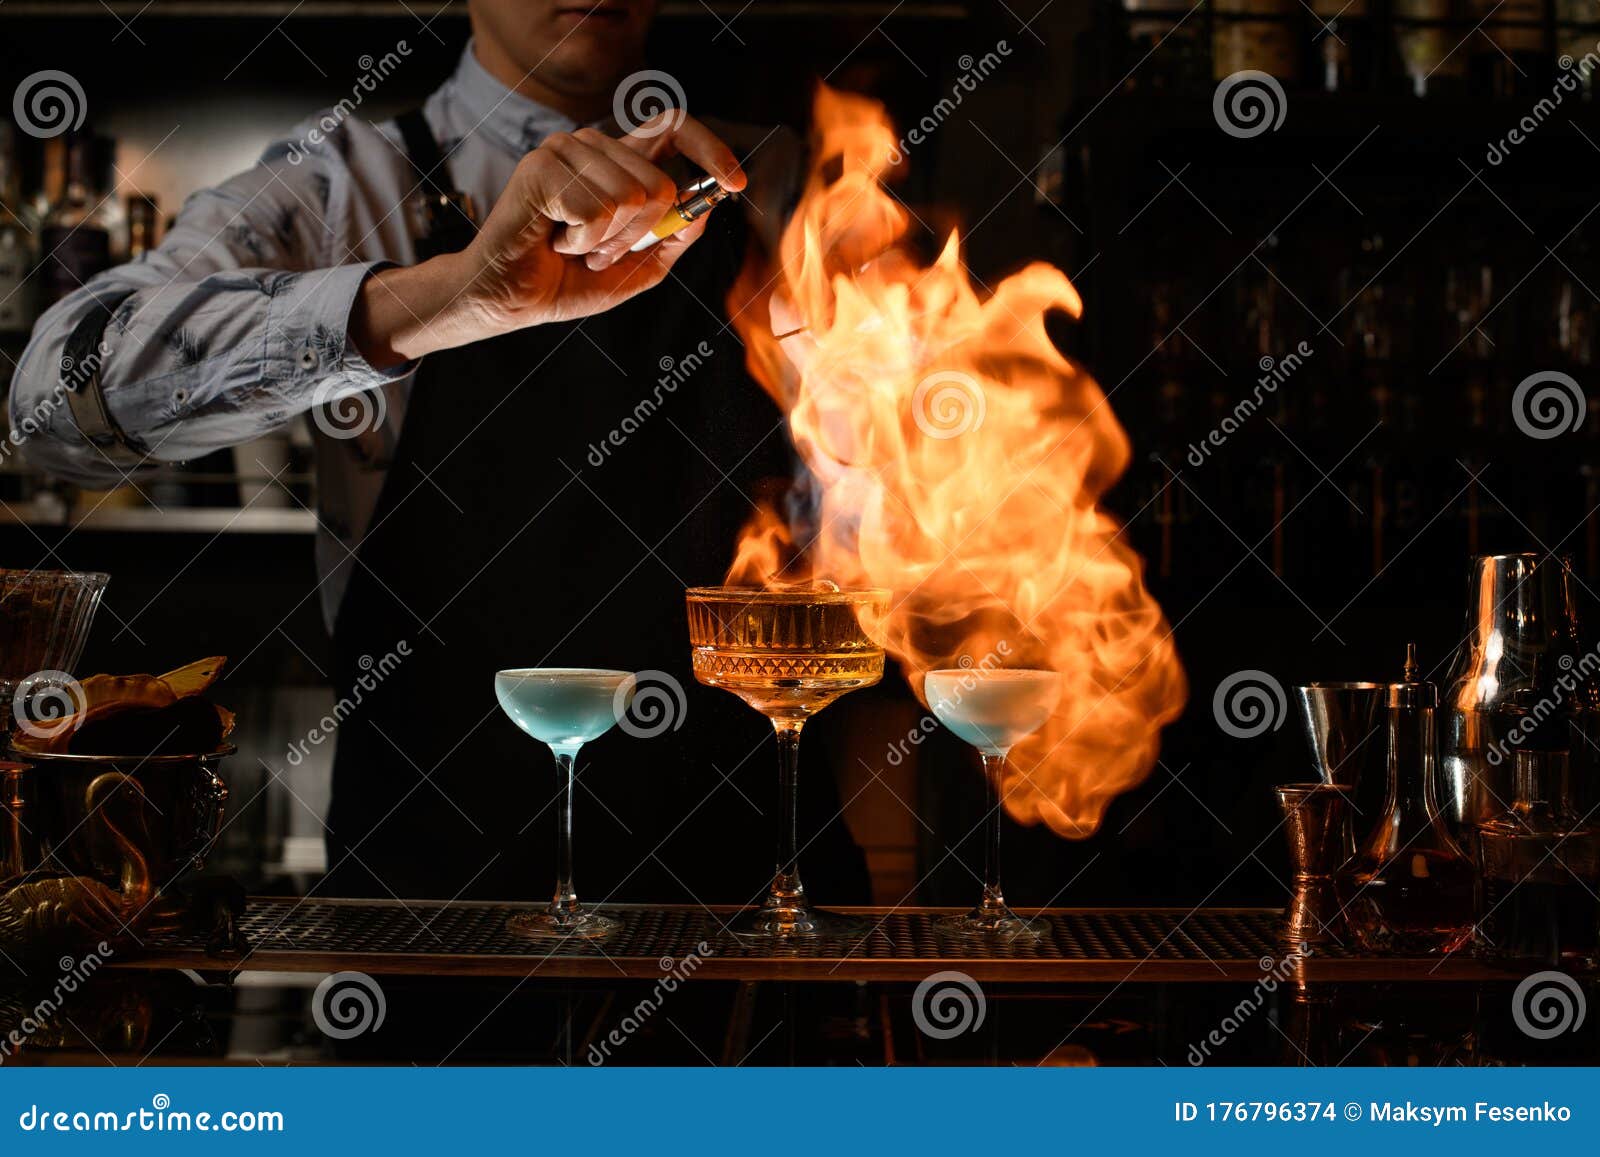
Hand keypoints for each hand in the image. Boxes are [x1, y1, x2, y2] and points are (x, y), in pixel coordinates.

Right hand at [351, 111, 745, 367]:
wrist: (511, 301)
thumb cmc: (567, 281)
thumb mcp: (640, 268)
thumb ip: (674, 237)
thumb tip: (706, 204)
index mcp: (617, 162)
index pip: (673, 126)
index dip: (710, 149)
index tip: (736, 183)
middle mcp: (592, 146)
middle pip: (660, 183)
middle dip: (639, 236)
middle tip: (599, 252)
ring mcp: (565, 150)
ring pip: (632, 196)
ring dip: (608, 241)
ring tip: (575, 246)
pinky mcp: (542, 168)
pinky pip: (598, 210)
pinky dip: (582, 242)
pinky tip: (555, 241)